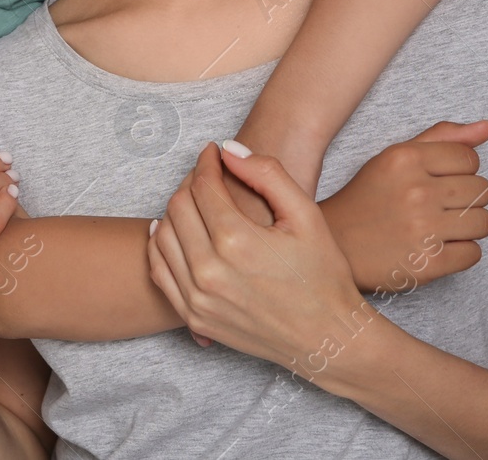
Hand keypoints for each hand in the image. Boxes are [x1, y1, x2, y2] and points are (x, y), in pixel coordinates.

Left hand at [147, 140, 365, 370]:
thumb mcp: (307, 215)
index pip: (202, 186)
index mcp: (237, 241)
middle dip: (191, 182)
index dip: (206, 162)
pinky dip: (161, 245)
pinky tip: (175, 232)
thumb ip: (267, 174)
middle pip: (178, 207)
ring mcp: (197, 297)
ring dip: (175, 211)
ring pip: (162, 235)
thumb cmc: (323, 275)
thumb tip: (228, 150)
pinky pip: (159, 271)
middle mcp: (209, 270)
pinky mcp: (193, 317)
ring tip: (197, 202)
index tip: (214, 153)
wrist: (328, 338)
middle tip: (208, 176)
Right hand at [318, 120, 487, 294]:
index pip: (470, 159)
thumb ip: (441, 138)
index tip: (440, 182)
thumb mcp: (393, 158)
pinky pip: (474, 254)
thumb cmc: (367, 199)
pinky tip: (438, 248)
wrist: (336, 245)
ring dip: (469, 227)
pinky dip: (461, 252)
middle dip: (468, 199)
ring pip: (484, 222)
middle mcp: (416, 191)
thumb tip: (487, 128)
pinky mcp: (428, 264)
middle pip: (482, 190)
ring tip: (443, 227)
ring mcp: (423, 230)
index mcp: (405, 158)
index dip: (460, 172)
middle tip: (440, 206)